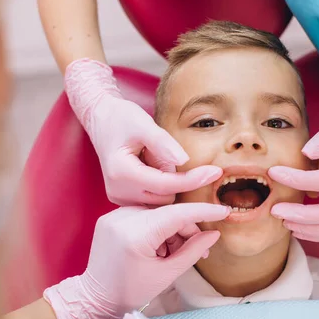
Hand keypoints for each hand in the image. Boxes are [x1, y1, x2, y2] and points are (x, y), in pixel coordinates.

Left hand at [44, 203, 229, 318]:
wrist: (95, 298)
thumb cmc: (130, 292)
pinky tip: (159, 247)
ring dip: (172, 229)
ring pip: (158, 214)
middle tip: (199, 249)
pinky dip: (157, 228)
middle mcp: (123, 218)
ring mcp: (114, 215)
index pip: (178, 214)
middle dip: (187, 230)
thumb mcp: (166, 274)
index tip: (223, 210)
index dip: (203, 212)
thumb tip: (214, 234)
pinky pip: (143, 215)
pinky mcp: (111, 217)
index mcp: (136, 234)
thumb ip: (192, 251)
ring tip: (174, 254)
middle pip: (168, 213)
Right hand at [65, 59, 221, 205]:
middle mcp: (118, 191)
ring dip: (169, 183)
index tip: (216, 172)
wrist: (102, 120)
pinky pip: (153, 199)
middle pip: (166, 196)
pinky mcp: (125, 198)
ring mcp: (120, 197)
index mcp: (121, 173)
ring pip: (161, 201)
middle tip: (167, 154)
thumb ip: (163, 142)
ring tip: (154, 159)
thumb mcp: (143, 123)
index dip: (194, 179)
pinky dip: (161, 187)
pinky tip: (154, 168)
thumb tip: (184, 160)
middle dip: (178, 179)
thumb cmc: (121, 118)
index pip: (167, 184)